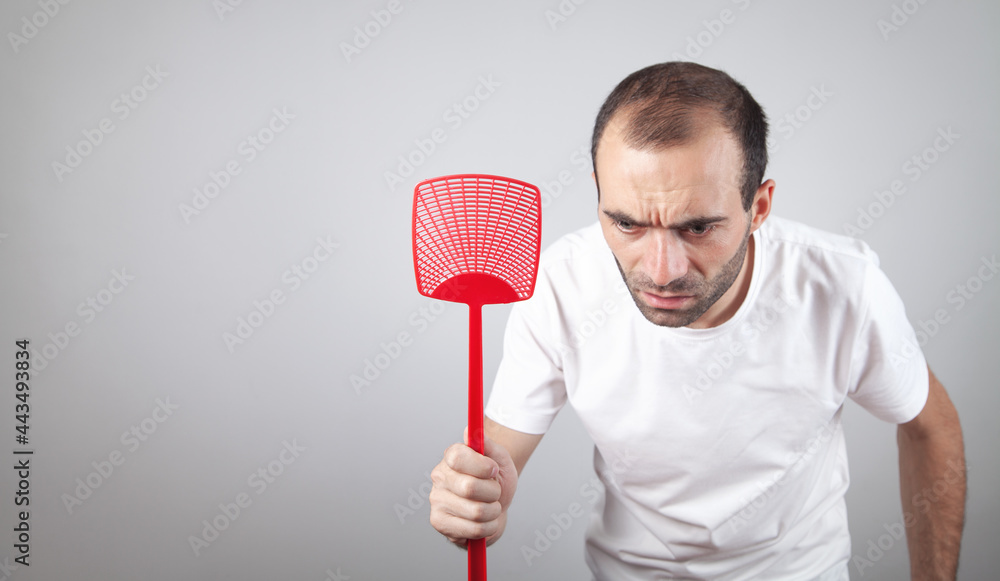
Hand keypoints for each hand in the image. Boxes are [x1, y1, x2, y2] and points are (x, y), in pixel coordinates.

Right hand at [429, 429, 518, 547]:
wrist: (497, 504)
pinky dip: (488, 527)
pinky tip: (485, 521)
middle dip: (493, 493)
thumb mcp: (500, 458)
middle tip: (494, 492)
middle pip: (469, 488)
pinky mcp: (439, 522)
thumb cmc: (496, 480)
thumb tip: (470, 430)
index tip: (493, 470)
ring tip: (491, 507)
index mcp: (451, 456)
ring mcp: (436, 500)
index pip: (458, 457)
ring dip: (493, 511)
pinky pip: (473, 529)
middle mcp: (439, 476)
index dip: (482, 466)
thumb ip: (487, 444)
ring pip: (476, 511)